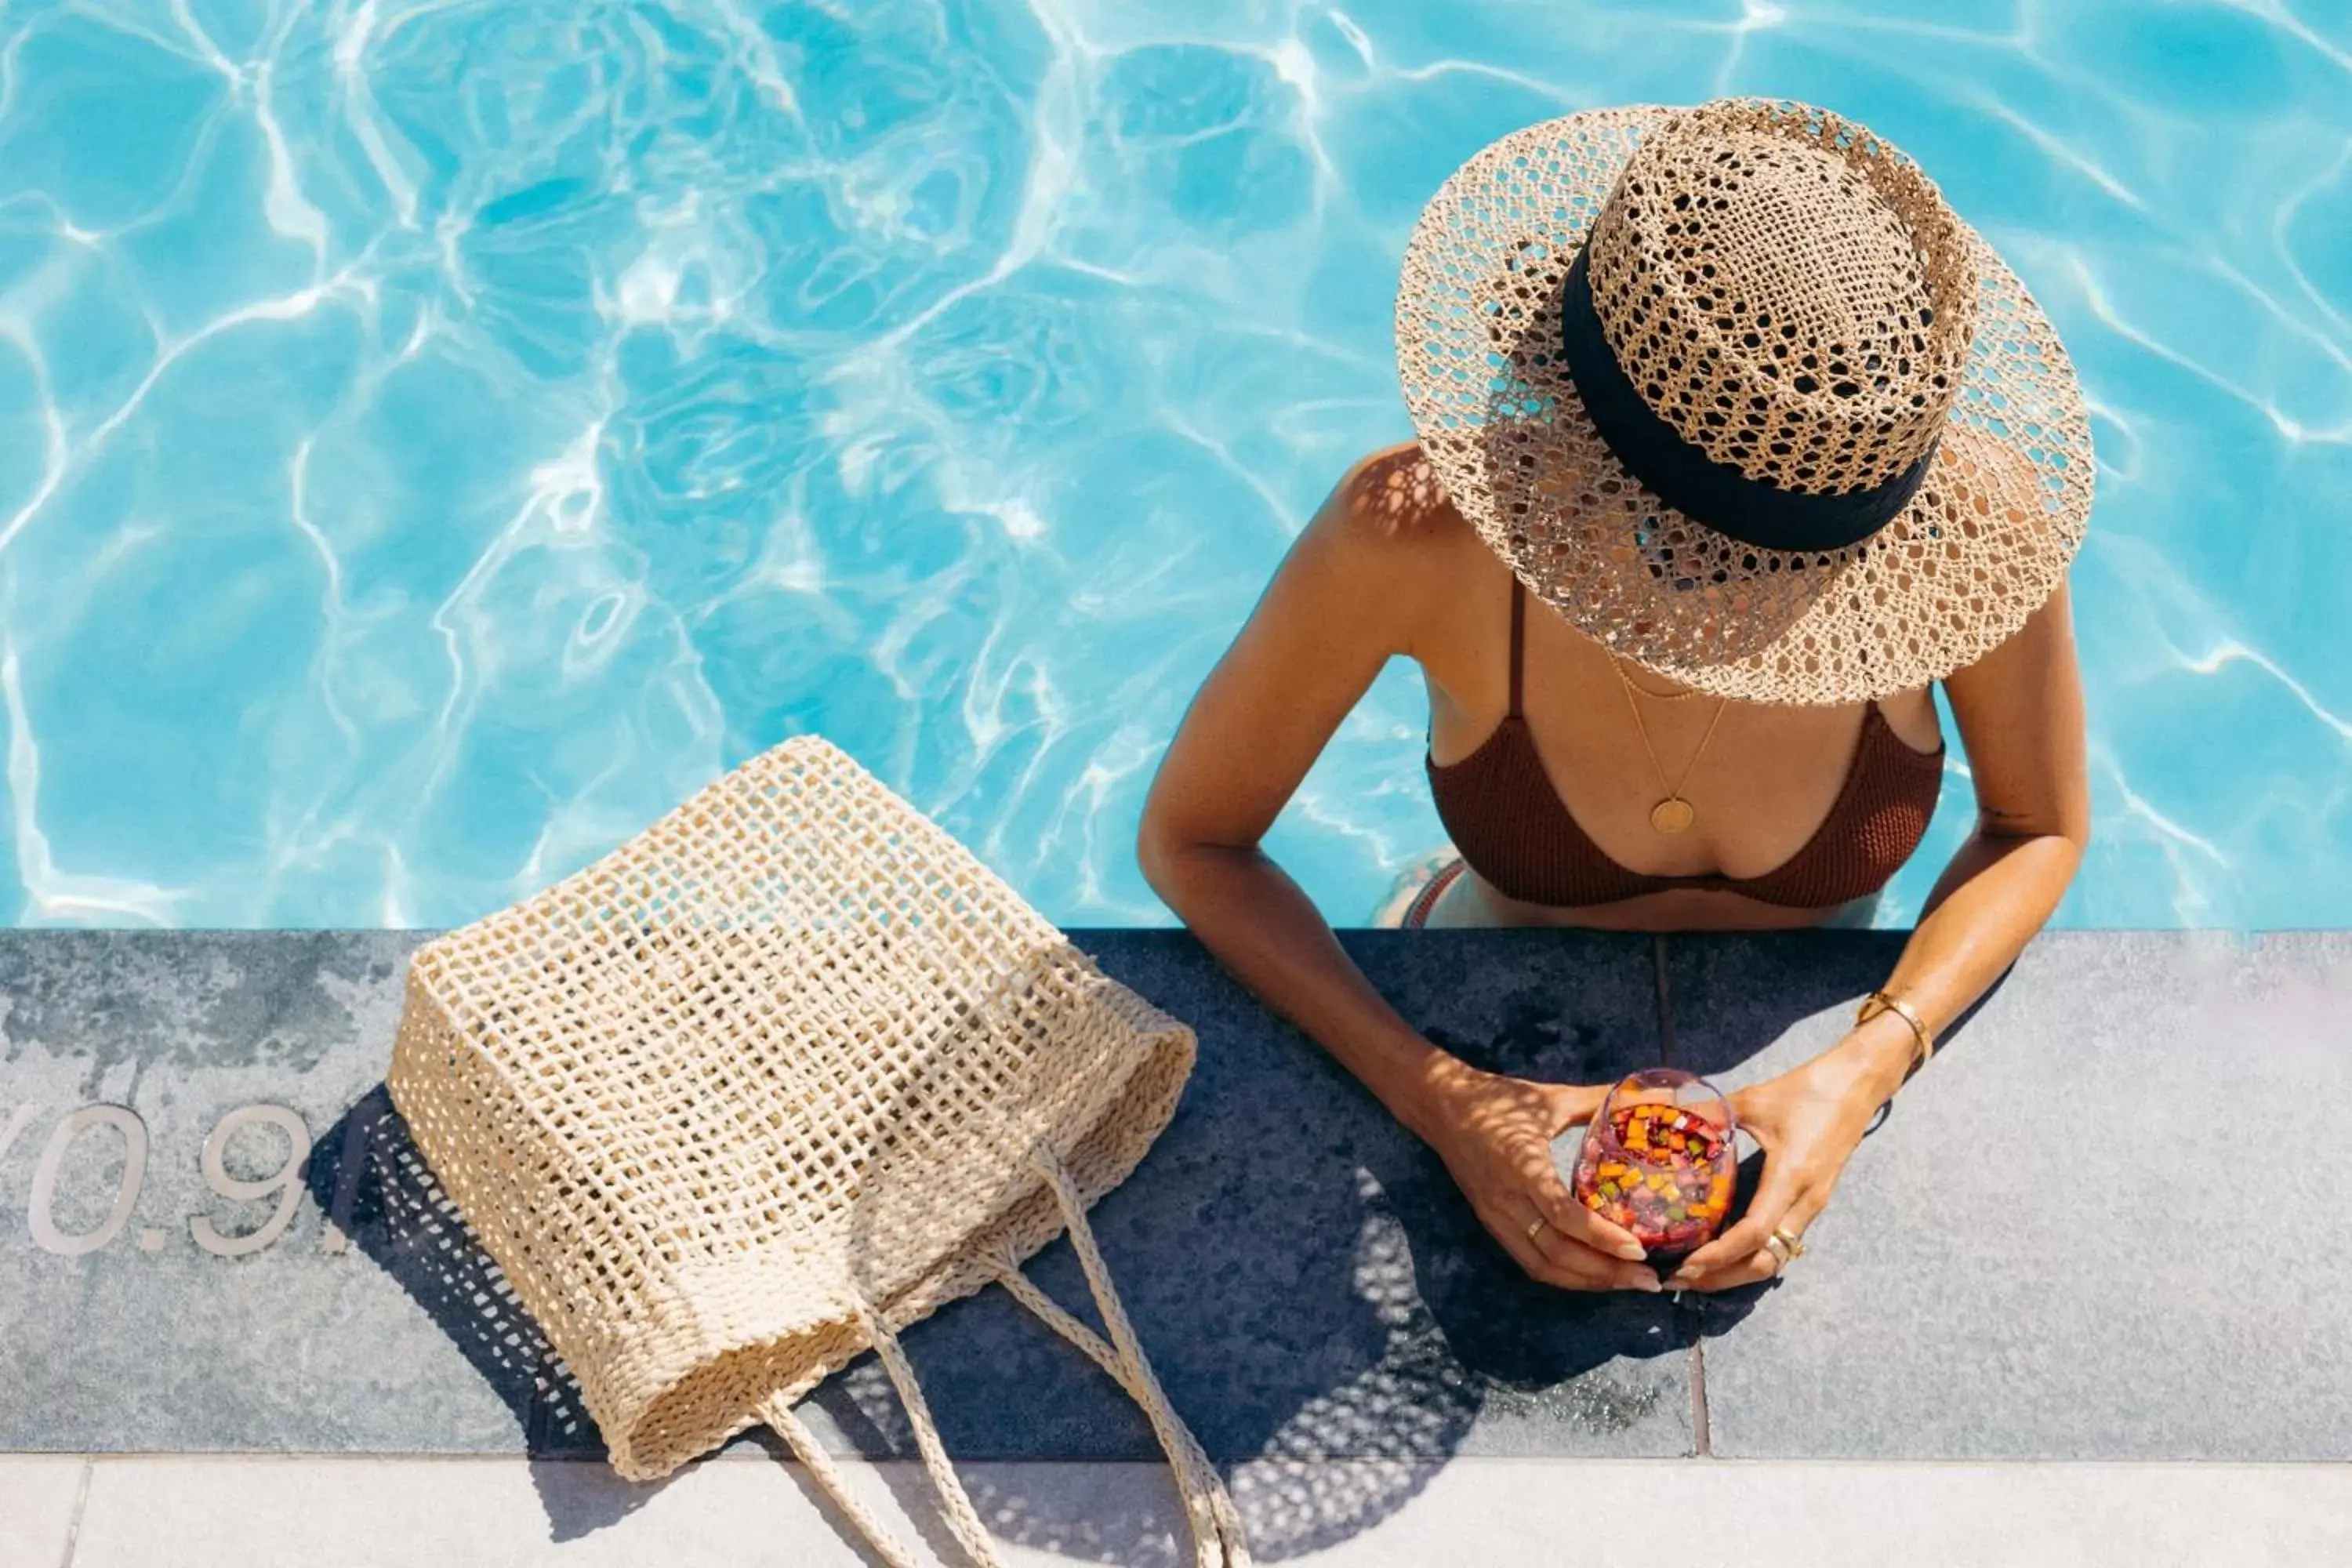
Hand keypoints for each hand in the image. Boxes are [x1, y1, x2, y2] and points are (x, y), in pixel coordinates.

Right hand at [1419, 1067, 1663, 1291]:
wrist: (1441, 1106)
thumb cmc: (1498, 1099)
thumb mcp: (1550, 1097)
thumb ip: (1596, 1101)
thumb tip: (1641, 1095)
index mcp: (1522, 1166)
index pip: (1563, 1216)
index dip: (1602, 1238)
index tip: (1639, 1250)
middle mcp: (1506, 1201)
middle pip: (1557, 1253)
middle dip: (1606, 1273)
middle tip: (1649, 1280)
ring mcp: (1496, 1217)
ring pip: (1543, 1266)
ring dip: (1588, 1281)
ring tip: (1628, 1283)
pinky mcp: (1492, 1224)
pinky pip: (1530, 1262)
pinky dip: (1564, 1275)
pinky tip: (1592, 1275)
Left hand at [1665, 1039, 1888, 1290]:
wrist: (1859, 1084)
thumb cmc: (1809, 1090)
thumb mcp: (1754, 1099)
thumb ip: (1711, 1113)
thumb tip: (1668, 1118)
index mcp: (1791, 1178)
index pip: (1754, 1233)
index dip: (1719, 1255)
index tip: (1685, 1265)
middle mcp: (1806, 1201)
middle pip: (1766, 1260)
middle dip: (1723, 1277)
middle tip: (1681, 1278)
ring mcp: (1813, 1204)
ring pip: (1777, 1256)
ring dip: (1738, 1270)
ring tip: (1698, 1271)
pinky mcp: (1814, 1200)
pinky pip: (1783, 1240)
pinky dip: (1752, 1253)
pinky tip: (1723, 1247)